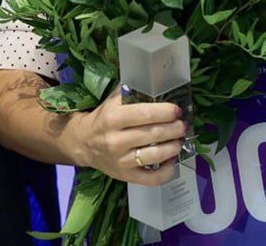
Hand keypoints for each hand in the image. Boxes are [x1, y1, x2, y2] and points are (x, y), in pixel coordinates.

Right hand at [68, 86, 185, 184]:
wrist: (83, 143)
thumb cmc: (102, 119)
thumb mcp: (111, 102)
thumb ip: (130, 93)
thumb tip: (156, 85)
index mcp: (112, 118)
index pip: (145, 114)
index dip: (165, 112)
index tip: (177, 110)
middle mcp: (116, 140)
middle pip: (153, 134)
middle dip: (174, 128)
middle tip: (182, 124)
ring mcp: (121, 161)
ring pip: (155, 155)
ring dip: (174, 146)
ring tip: (179, 139)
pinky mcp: (126, 176)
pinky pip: (152, 178)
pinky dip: (168, 171)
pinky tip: (172, 160)